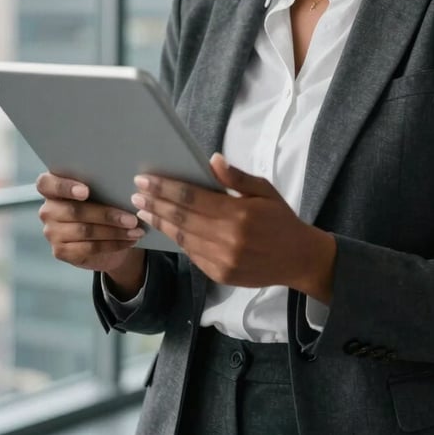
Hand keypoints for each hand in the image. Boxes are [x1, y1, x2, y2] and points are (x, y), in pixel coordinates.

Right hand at [36, 172, 146, 295]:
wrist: (105, 235)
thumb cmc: (103, 203)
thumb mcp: (102, 190)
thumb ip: (104, 183)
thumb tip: (128, 183)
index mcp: (52, 188)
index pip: (46, 184)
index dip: (64, 187)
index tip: (86, 191)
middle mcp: (48, 210)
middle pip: (74, 211)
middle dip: (106, 215)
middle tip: (131, 218)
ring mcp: (52, 232)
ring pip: (84, 231)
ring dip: (114, 231)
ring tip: (135, 229)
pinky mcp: (61, 251)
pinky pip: (89, 248)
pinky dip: (113, 244)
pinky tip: (129, 240)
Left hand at [132, 154, 334, 302]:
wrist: (298, 259)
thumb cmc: (281, 219)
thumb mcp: (265, 190)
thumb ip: (236, 178)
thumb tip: (212, 160)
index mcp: (238, 214)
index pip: (192, 197)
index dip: (165, 188)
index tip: (145, 179)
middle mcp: (227, 239)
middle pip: (181, 217)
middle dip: (156, 204)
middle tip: (135, 193)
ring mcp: (222, 260)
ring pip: (182, 238)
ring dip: (160, 223)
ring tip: (143, 211)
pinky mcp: (219, 274)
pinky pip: (192, 254)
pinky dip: (176, 240)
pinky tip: (165, 228)